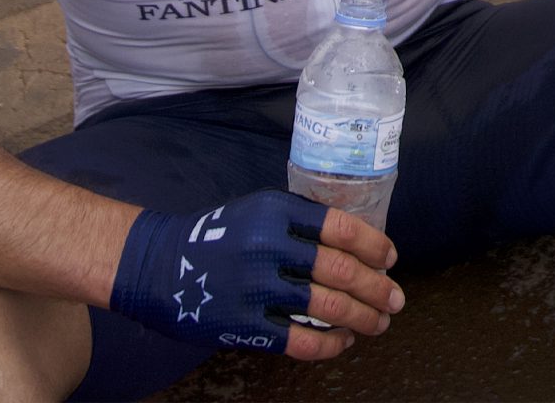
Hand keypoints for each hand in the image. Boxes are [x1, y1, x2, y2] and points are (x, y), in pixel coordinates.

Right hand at [106, 193, 403, 362]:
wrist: (158, 267)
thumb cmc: (215, 237)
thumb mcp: (257, 211)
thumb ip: (299, 224)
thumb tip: (356, 245)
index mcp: (276, 212)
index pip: (340, 226)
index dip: (373, 245)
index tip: (391, 259)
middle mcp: (269, 246)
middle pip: (340, 269)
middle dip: (376, 288)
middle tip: (396, 299)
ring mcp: (256, 287)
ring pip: (327, 306)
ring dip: (361, 317)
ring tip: (379, 323)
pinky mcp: (244, 324)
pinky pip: (300, 339)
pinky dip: (329, 344)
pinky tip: (343, 342)